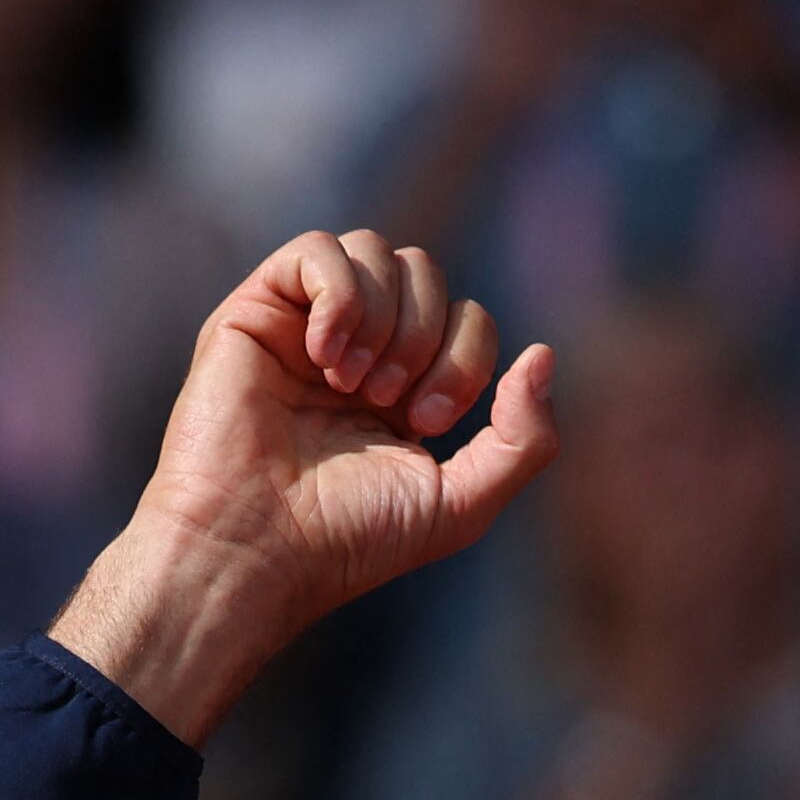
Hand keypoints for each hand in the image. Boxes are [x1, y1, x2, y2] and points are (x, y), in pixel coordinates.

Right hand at [54, 231, 557, 743]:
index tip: (423, 422)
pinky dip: (339, 296)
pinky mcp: (255, 311)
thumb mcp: (462, 504)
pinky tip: (326, 356)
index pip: (467, 319)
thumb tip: (544, 353)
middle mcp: (357, 350)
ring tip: (353, 384)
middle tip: (392, 404)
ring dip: (384, 319)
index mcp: (404, 388)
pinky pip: (317, 250)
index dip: (466, 359)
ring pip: (376, 251)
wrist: (257, 548)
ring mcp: (305, 326)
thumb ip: (523, 440)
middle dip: (427, 335)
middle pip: (426, 273)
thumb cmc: (349, 538)